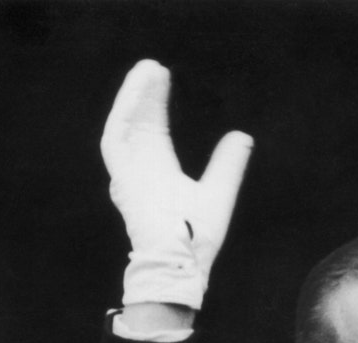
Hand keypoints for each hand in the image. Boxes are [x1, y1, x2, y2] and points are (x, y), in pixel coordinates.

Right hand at [101, 60, 252, 308]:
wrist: (183, 262)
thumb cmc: (197, 239)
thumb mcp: (219, 191)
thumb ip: (228, 164)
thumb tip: (242, 136)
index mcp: (159, 173)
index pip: (154, 130)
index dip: (157, 104)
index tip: (164, 77)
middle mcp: (141, 171)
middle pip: (139, 123)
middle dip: (145, 94)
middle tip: (154, 66)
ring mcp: (129, 175)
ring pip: (124, 125)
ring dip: (133, 97)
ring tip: (146, 70)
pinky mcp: (122, 178)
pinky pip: (115, 139)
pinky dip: (124, 113)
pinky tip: (137, 91)